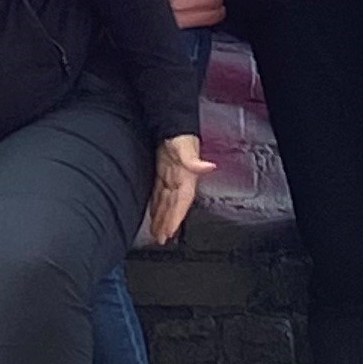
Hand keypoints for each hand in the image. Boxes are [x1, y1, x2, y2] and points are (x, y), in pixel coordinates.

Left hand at [144, 130, 210, 246]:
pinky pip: (160, 194)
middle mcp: (179, 181)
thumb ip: (194, 160)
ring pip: (166, 203)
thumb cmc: (181, 134)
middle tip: (161, 240)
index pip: (181, 203)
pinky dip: (157, 206)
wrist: (172, 123)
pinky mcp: (163, 173)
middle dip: (168, 224)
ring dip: (162, 218)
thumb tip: (208, 166)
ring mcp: (171, 178)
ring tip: (158, 233)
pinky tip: (154, 214)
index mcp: (187, 178)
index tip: (170, 232)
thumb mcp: (186, 147)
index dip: (176, 219)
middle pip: (173, 207)